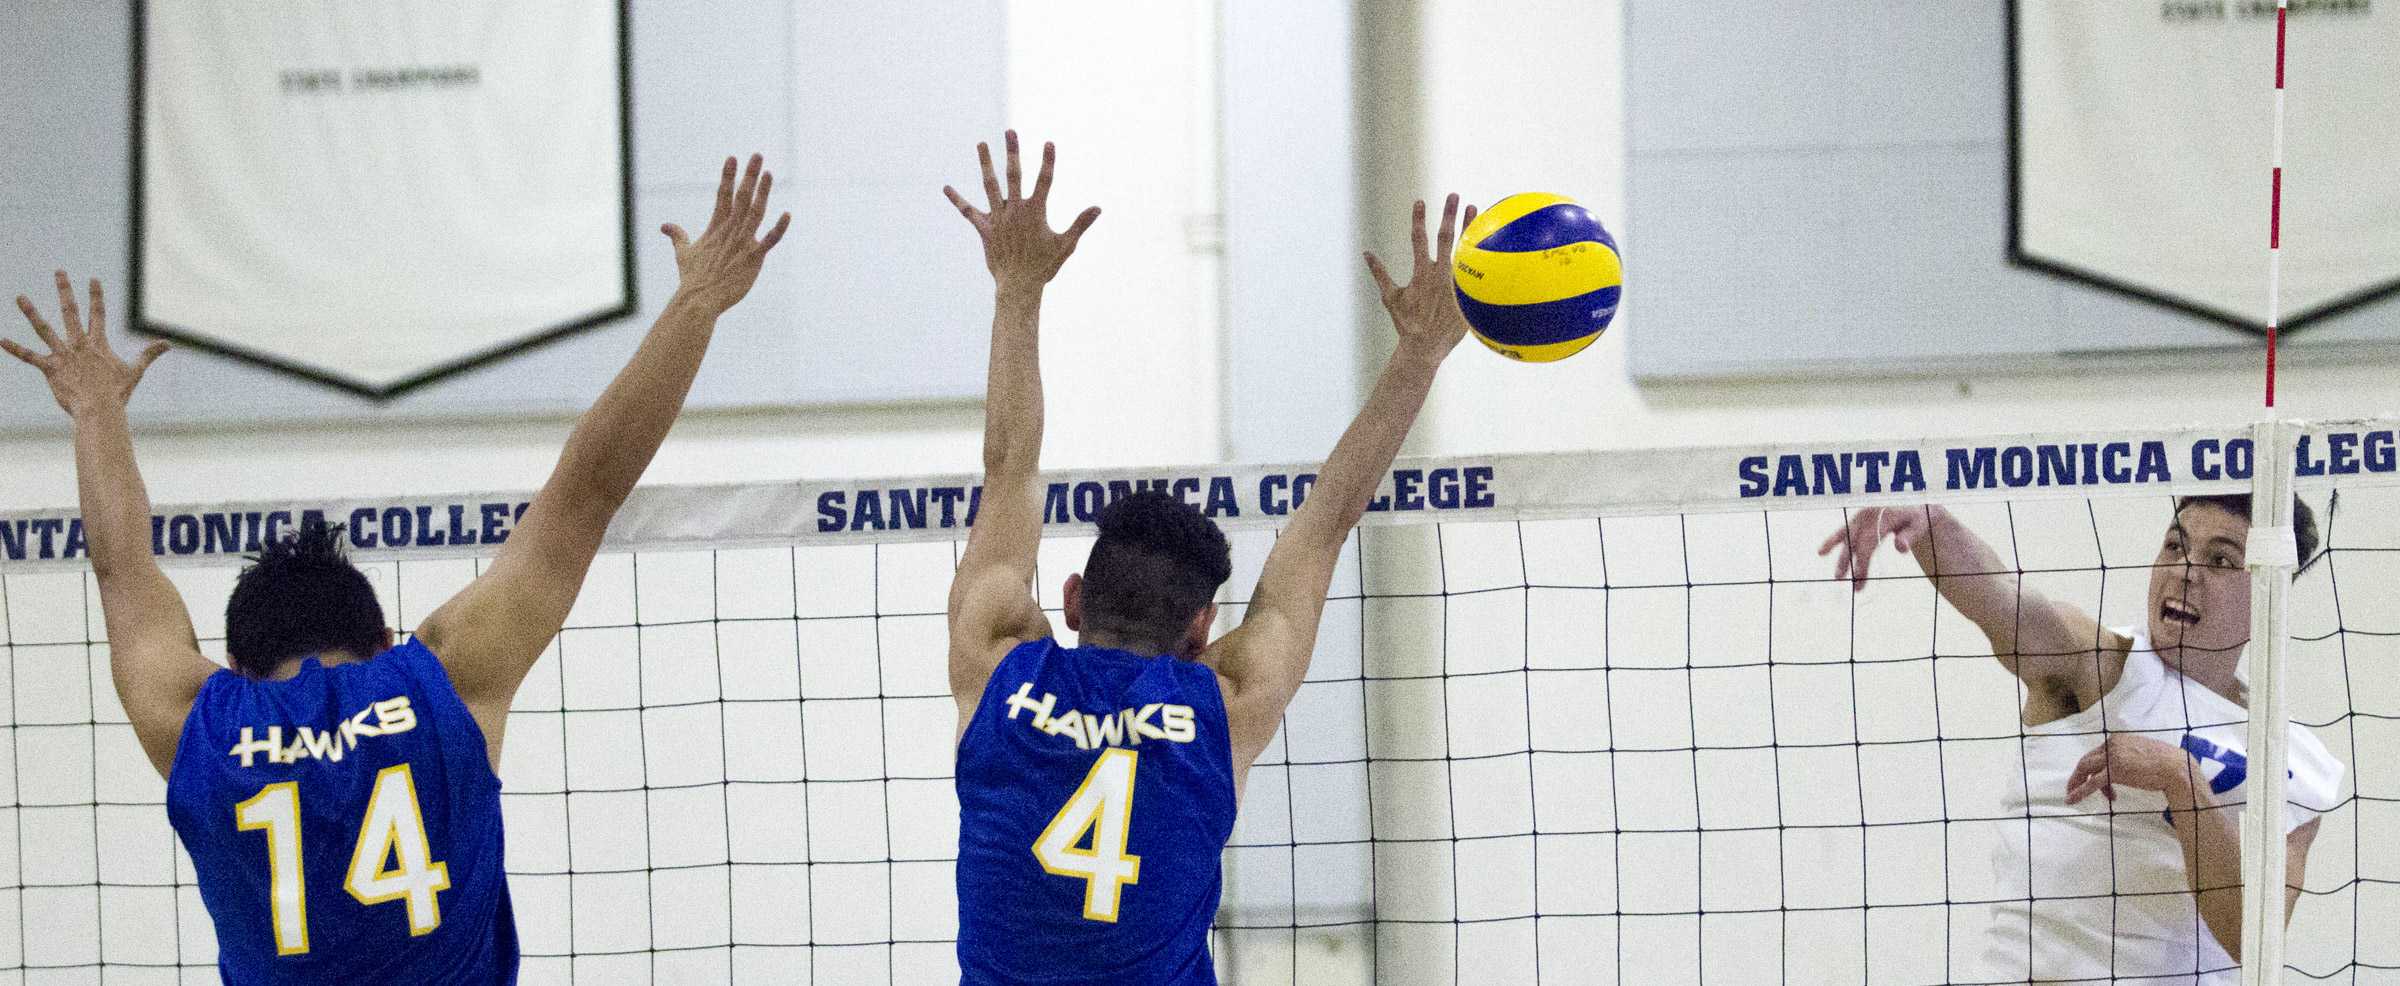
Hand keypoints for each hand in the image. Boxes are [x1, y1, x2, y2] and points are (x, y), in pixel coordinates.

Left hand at [5, 272, 168, 418]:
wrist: (100, 409)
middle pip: (70, 311)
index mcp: (98, 343)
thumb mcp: (135, 371)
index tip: (92, 279)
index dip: (96, 295)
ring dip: (31, 312)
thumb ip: (149, 354)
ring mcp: (63, 355)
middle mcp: (79, 344)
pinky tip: (0, 340)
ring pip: (44, 328)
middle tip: (59, 272)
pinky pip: (29, 356)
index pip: (98, 313)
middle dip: (65, 290)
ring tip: (20, 297)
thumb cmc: (117, 393)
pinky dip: (14, 349)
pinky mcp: (50, 368)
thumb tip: (169, 344)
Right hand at [661, 153, 790, 313]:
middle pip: (741, 197)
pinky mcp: (753, 259)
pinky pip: (770, 241)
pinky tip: (787, 214)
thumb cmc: (692, 278)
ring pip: (756, 212)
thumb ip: (677, 236)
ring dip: (763, 192)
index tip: (732, 158)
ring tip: (769, 173)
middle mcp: (730, 231)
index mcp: (716, 227)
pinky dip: (779, 228)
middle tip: (757, 155)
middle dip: (749, 175)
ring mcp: (742, 243)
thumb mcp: (683, 253)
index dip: (727, 176)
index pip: (722, 195)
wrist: (699, 300)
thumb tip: (664, 226)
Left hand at [944, 131, 1100, 295]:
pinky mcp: (984, 229)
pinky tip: (946, 188)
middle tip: (1010, 132)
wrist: (1019, 285)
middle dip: (1013, 152)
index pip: (1044, 180)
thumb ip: (1080, 224)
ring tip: (981, 144)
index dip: (1047, 162)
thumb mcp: (1066, 245)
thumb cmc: (1045, 267)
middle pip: (1014, 175)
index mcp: (1035, 211)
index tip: (1048, 143)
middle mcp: (1015, 210)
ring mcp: (998, 218)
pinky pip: (968, 212)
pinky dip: (957, 200)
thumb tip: (1098, 208)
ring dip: (985, 163)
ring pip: (990, 185)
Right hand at [1365, 194, 1476, 364]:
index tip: (1420, 201)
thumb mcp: (1390, 297)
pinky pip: (1477, 272)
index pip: (1418, 238)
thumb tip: (1365, 253)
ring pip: (1465, 249)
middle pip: (1445, 237)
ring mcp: (1456, 283)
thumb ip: (1379, 273)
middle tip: (1453, 195)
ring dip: (1470, 228)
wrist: (1425, 347)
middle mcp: (1440, 273)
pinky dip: (1482, 256)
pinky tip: (1491, 243)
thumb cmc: (1406, 323)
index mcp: (1421, 272)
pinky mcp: (1467, 294)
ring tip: (1475, 208)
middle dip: (1448, 214)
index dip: (1418, 219)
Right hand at [1818, 505, 1933, 590]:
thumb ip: (1911, 535)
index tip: (1860, 580)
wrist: (1915, 503)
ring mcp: (1861, 516)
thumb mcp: (1921, 524)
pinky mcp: (1857, 518)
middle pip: (1855, 542)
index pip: (1868, 543)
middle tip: (1854, 586)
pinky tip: (1821, 552)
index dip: (1862, 562)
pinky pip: (1843, 530)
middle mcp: (1868, 515)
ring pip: (1846, 538)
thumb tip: (1900, 548)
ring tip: (1837, 576)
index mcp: (1883, 516)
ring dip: (1841, 557)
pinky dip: (1832, 541)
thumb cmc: (1918, 518)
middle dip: (1852, 565)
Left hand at [2066, 734, 2202, 807]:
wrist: (2177, 768)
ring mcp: (2112, 757)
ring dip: (2078, 784)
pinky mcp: (2114, 771)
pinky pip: (2091, 783)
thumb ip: (2128, 756)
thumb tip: (2124, 767)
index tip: (2104, 786)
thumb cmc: (2165, 763)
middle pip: (2087, 760)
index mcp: (2118, 739)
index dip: (2095, 769)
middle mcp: (2112, 744)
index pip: (2098, 754)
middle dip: (2081, 776)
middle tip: (2075, 788)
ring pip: (2086, 769)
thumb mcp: (2141, 753)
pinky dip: (2079, 791)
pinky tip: (2071, 800)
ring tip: (2073, 796)